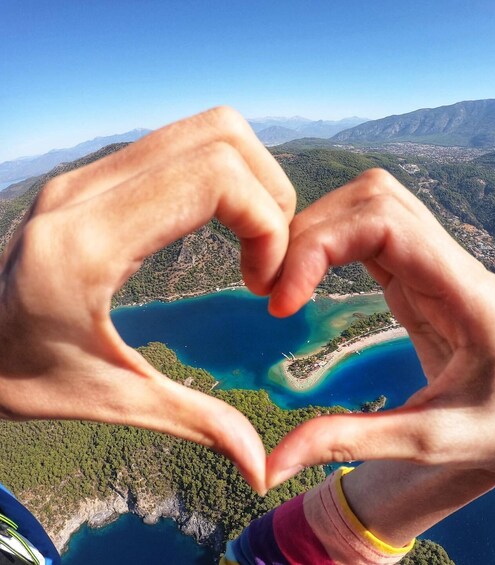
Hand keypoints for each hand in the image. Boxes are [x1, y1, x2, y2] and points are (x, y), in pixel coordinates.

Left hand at [0, 107, 295, 493]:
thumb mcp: (107, 400)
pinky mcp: (96, 176)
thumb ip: (194, 422)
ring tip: (249, 242)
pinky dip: (221, 179)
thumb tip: (260, 465)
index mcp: (88, 244)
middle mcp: (87, 190)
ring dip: (249, 182)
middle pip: (222, 136)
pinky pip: (183, 147)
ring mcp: (90, 174)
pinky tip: (218, 228)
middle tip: (266, 257)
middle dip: (269, 194)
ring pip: (207, 130)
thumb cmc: (17, 373)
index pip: (215, 177)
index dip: (266, 223)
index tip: (261, 283)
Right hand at [267, 169, 494, 488]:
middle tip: (270, 287)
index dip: (322, 246)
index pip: (389, 226)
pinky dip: (328, 240)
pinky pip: (368, 230)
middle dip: (311, 232)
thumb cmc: (482, 436)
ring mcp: (436, 263)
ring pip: (371, 204)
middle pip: (376, 199)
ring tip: (283, 279)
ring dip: (318, 229)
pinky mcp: (416, 272)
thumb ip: (348, 443)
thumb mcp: (423, 446)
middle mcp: (457, 266)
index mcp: (472, 298)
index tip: (280, 300)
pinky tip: (304, 273)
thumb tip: (270, 465)